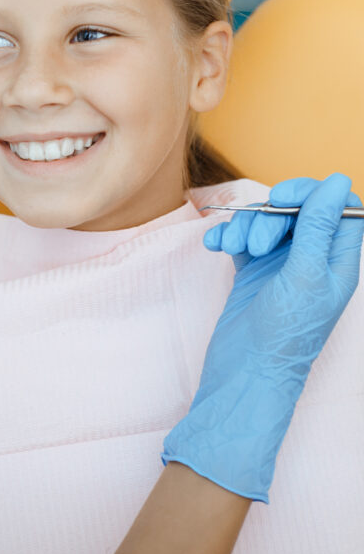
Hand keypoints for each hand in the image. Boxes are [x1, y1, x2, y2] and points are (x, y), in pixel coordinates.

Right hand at [162, 172, 363, 501]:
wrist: (245, 373)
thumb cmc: (284, 333)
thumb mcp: (305, 275)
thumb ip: (319, 226)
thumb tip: (335, 180)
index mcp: (337, 260)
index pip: (338, 207)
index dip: (313, 195)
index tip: (285, 201)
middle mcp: (311, 259)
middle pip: (296, 210)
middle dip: (271, 216)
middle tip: (258, 242)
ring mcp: (280, 266)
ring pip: (265, 223)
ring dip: (245, 227)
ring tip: (234, 250)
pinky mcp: (251, 272)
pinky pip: (240, 239)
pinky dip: (226, 237)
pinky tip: (215, 247)